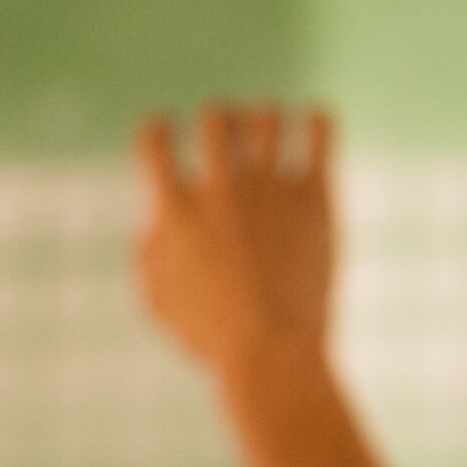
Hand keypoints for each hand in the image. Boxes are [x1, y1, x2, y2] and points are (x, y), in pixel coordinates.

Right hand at [134, 102, 334, 382]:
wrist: (271, 350)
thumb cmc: (209, 334)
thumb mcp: (157, 300)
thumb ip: (147, 253)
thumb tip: (154, 221)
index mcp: (175, 210)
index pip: (154, 139)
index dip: (155, 130)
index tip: (163, 136)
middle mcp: (221, 188)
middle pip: (217, 116)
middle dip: (217, 119)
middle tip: (225, 137)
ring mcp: (269, 188)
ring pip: (267, 116)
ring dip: (263, 118)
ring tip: (268, 135)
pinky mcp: (314, 195)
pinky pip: (318, 130)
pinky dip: (314, 118)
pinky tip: (312, 123)